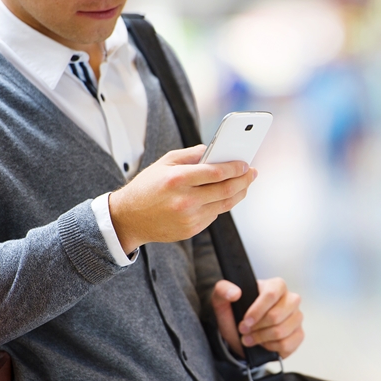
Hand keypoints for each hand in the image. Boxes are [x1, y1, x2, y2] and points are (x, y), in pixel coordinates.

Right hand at [109, 145, 256, 252]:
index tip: (245, 163)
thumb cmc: (147, 186)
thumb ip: (191, 155)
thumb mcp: (164, 163)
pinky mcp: (191, 230)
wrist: (128, 218)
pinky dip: (222, 204)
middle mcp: (184, 200)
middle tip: (252, 173)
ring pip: (224, 205)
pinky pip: (214, 215)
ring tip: (245, 184)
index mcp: (177, 179)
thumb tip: (215, 150)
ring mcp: (189, 217)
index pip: (215, 172)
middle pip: (225, 190)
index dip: (234, 168)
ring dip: (239, 193)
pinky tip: (227, 195)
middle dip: (243, 180)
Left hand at [211, 278, 304, 358]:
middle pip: (277, 315)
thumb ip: (223, 290)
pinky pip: (287, 344)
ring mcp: (296, 317)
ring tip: (250, 338)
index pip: (272, 294)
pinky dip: (271, 347)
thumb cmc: (236, 314)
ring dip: (262, 338)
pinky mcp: (298, 334)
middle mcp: (290, 299)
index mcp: (275, 286)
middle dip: (257, 327)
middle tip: (245, 331)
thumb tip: (235, 292)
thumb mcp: (223, 301)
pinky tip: (263, 343)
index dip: (257, 310)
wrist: (241, 334)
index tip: (245, 321)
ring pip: (282, 331)